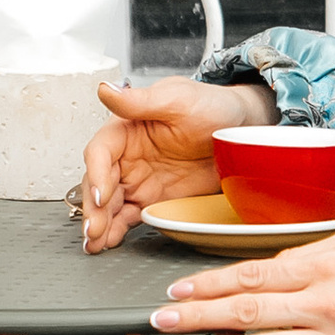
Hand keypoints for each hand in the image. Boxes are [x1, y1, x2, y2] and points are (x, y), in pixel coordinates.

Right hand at [81, 75, 272, 252]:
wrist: (240, 131)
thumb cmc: (210, 106)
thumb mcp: (176, 100)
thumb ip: (138, 101)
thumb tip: (105, 90)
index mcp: (126, 130)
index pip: (100, 153)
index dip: (97, 174)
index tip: (100, 195)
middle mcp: (127, 156)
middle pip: (99, 183)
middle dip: (94, 208)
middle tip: (94, 230)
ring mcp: (138, 180)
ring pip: (109, 204)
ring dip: (100, 224)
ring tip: (95, 244)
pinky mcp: (153, 199)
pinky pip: (128, 217)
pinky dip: (117, 230)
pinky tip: (110, 242)